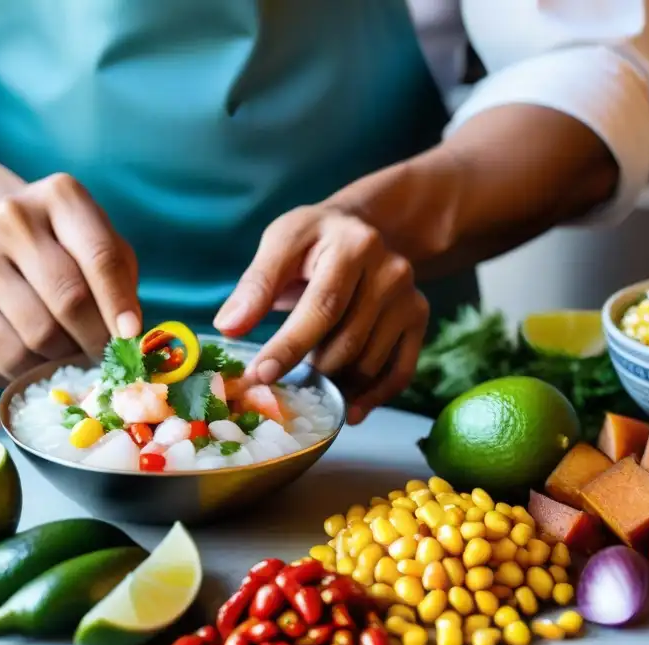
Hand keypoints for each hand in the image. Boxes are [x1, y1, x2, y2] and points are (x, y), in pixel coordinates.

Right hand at [0, 173, 141, 387]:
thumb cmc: (62, 252)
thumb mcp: (98, 250)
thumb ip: (119, 285)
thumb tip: (125, 341)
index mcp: (59, 197)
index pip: (100, 257)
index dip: (118, 305)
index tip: (129, 339)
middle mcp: (9, 218)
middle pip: (67, 302)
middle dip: (93, 341)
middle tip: (102, 359)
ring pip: (32, 341)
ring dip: (59, 362)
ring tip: (67, 357)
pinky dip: (22, 375)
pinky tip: (30, 359)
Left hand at [214, 205, 428, 424]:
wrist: (362, 229)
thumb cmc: (313, 241)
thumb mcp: (281, 243)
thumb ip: (256, 284)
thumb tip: (229, 325)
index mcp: (353, 246)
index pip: (321, 308)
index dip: (289, 346)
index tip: (260, 375)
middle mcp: (391, 271)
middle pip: (347, 342)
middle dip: (309, 370)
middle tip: (277, 384)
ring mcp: (409, 297)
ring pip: (369, 363)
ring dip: (335, 383)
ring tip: (308, 382)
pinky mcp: (419, 319)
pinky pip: (399, 372)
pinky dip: (373, 398)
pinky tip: (348, 411)